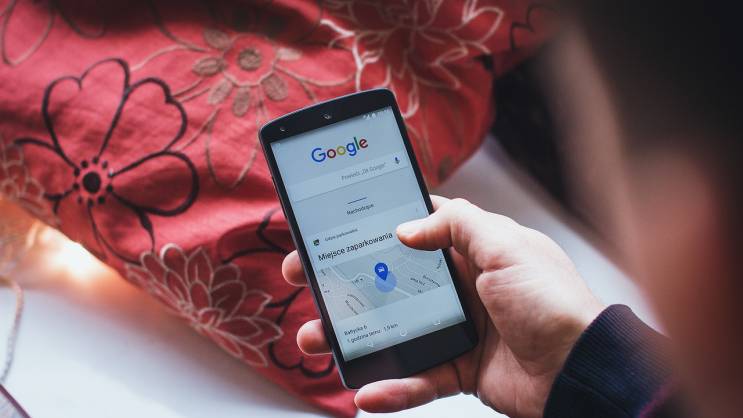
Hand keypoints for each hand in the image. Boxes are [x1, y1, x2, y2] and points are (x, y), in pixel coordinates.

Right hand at [282, 196, 603, 417]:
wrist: (583, 370)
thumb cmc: (554, 302)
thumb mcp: (508, 246)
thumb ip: (458, 225)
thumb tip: (407, 227)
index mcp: (471, 250)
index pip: (412, 232)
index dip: (371, 229)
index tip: (332, 231)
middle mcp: (460, 287)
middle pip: (389, 282)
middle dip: (345, 283)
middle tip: (307, 281)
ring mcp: (456, 329)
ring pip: (393, 331)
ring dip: (354, 337)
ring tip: (317, 340)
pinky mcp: (459, 369)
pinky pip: (418, 378)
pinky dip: (393, 387)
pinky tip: (367, 391)